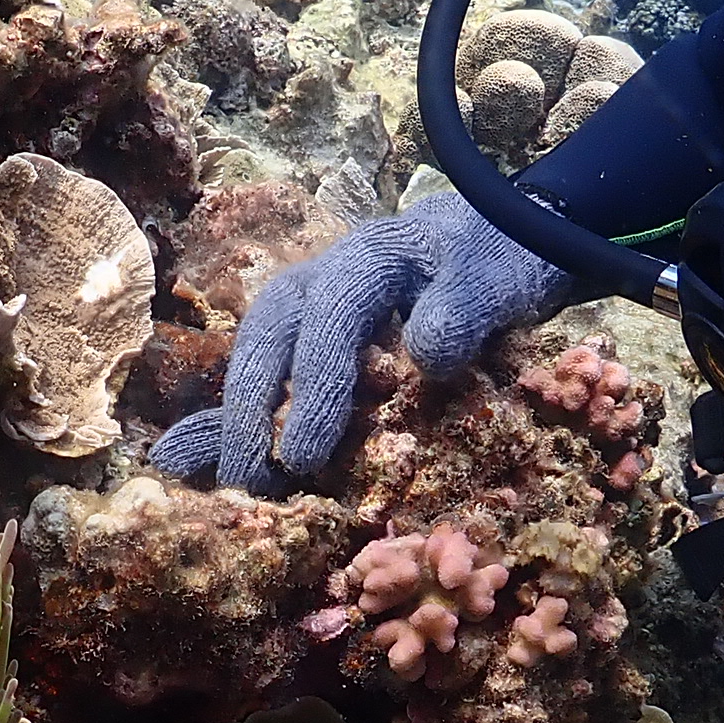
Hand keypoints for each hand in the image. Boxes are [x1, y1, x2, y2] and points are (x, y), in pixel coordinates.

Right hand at [151, 194, 571, 493]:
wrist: (496, 240)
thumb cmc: (496, 261)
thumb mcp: (499, 276)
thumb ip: (468, 307)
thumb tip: (426, 355)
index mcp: (368, 257)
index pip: (330, 318)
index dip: (314, 388)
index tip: (305, 456)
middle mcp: (321, 278)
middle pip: (267, 337)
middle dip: (251, 411)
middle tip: (249, 480)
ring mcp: (306, 308)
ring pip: (255, 355)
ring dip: (240, 419)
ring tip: (238, 483)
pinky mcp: (306, 337)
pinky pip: (266, 373)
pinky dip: (245, 416)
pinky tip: (225, 463)